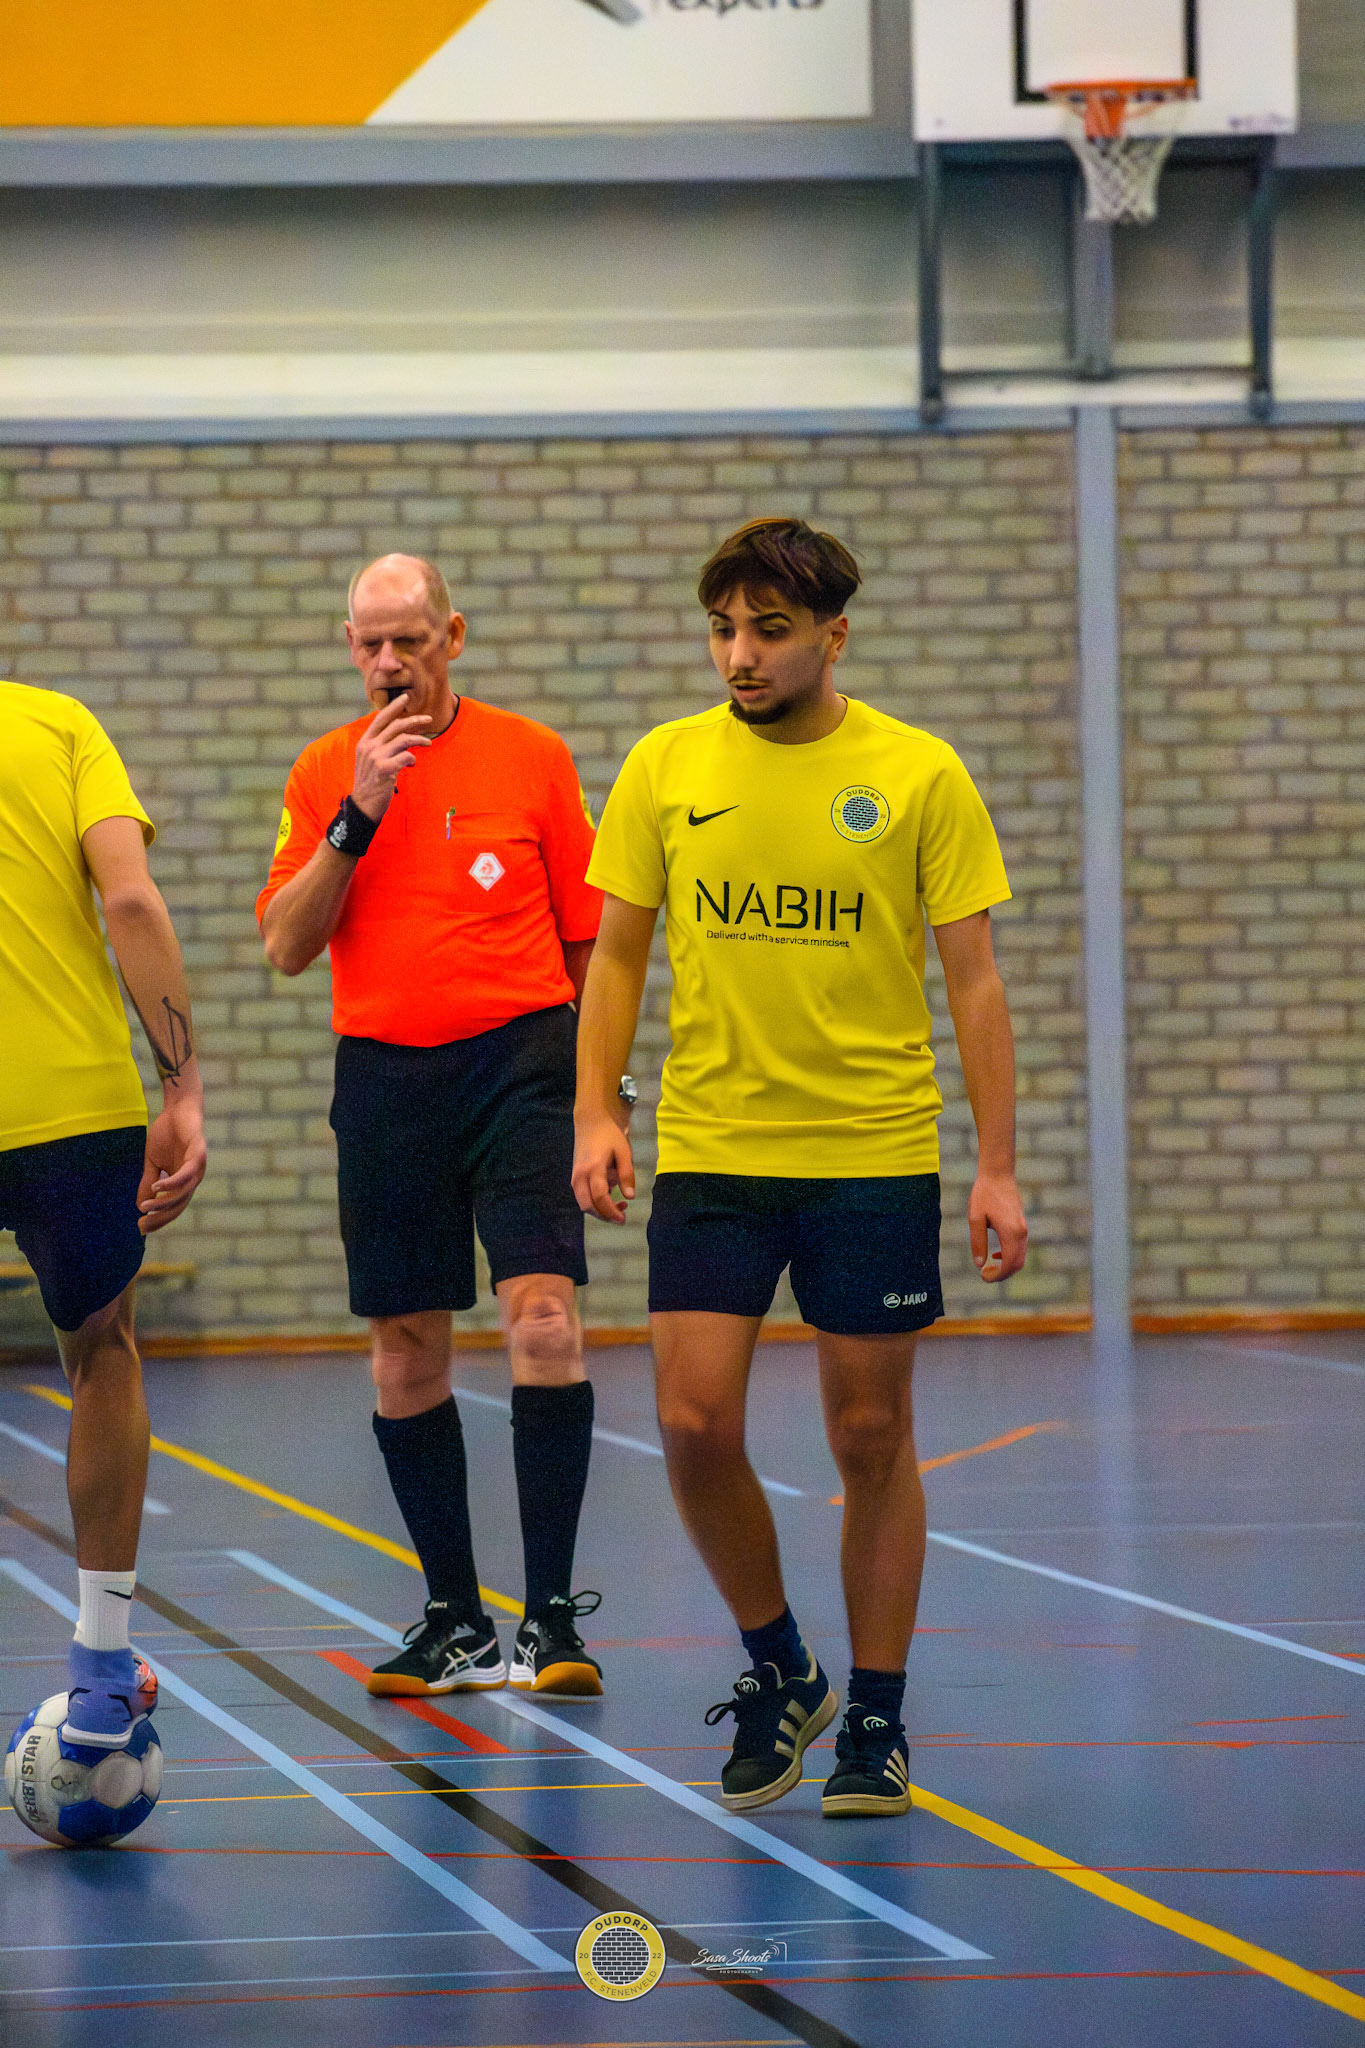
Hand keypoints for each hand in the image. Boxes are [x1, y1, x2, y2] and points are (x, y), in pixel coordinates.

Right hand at [138, 1094, 207, 1234]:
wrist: (178, 1108)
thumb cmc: (167, 1133)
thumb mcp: (153, 1162)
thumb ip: (149, 1182)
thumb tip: (141, 1206)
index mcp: (183, 1181)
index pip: (173, 1206)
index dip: (159, 1219)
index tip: (141, 1227)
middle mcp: (193, 1177)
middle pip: (179, 1204)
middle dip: (161, 1217)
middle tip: (142, 1224)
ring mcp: (197, 1166)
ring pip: (183, 1193)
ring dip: (164, 1202)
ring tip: (146, 1208)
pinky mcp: (198, 1153)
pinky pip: (186, 1174)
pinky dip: (171, 1183)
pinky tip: (157, 1187)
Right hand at [352, 692, 431, 821]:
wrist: (363, 805)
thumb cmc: (370, 782)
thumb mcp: (370, 760)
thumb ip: (382, 747)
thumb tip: (402, 737)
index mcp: (365, 742)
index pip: (380, 719)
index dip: (394, 707)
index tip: (406, 698)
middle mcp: (369, 746)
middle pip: (396, 726)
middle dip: (414, 720)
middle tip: (428, 719)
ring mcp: (376, 757)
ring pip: (403, 739)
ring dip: (419, 739)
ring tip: (428, 743)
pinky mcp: (384, 768)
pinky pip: (406, 756)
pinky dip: (413, 759)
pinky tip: (412, 765)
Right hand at [572, 1114, 635, 1223]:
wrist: (591, 1122)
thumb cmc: (610, 1136)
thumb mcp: (624, 1152)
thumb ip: (627, 1175)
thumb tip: (630, 1197)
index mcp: (594, 1168)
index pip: (600, 1197)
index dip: (611, 1212)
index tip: (623, 1219)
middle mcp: (580, 1175)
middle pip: (588, 1206)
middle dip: (604, 1216)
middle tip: (621, 1218)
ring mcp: (575, 1177)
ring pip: (583, 1204)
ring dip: (600, 1211)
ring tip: (619, 1205)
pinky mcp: (575, 1177)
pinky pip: (583, 1197)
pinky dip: (595, 1202)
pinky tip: (610, 1196)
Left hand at [969, 1170, 1026, 1282]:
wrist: (998, 1174)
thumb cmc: (984, 1194)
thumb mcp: (975, 1219)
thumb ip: (977, 1243)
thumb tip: (979, 1265)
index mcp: (1011, 1232)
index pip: (1008, 1264)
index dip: (997, 1276)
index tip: (983, 1277)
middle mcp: (1021, 1233)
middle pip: (1017, 1264)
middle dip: (1003, 1275)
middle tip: (985, 1276)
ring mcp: (1023, 1229)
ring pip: (1020, 1257)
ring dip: (1006, 1266)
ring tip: (988, 1268)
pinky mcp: (1021, 1225)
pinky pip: (1019, 1248)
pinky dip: (1009, 1256)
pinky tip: (995, 1254)